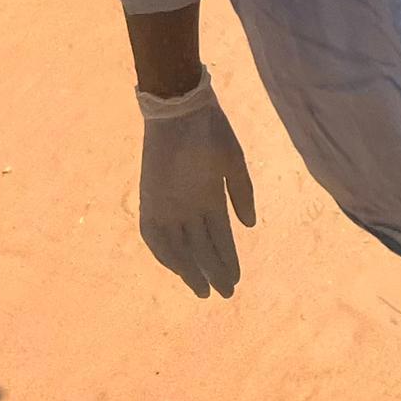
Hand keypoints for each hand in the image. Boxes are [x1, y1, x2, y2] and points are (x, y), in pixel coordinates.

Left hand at [137, 70, 257, 297]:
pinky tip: (179, 269)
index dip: (227, 259)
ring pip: (181, 246)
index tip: (236, 279)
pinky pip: (154, 236)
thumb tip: (250, 226)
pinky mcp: (150, 200)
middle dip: (214, 271)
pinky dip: (165, 254)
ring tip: (205, 289)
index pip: (219, 237)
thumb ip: (242, 194)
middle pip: (201, 247)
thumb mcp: (233, 162)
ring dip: (192, 268)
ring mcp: (168, 205)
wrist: (180, 106)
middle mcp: (188, 206)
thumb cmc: (210, 129)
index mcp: (209, 196)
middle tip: (225, 293)